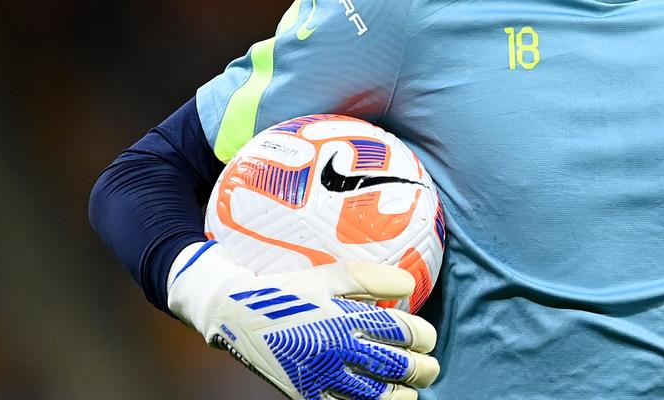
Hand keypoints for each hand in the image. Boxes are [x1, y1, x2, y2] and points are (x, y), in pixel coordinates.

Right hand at [168, 241, 438, 399]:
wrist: (235, 316)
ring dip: (402, 394)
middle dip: (423, 368)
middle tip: (428, 366)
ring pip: (379, 397)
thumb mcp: (331, 275)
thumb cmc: (289, 291)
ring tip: (409, 390)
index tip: (425, 337)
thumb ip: (373, 278)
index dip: (424, 337)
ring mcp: (323, 378)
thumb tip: (410, 286)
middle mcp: (339, 351)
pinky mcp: (307, 396)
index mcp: (348, 319)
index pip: (406, 334)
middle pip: (399, 367)